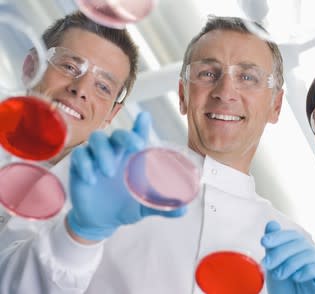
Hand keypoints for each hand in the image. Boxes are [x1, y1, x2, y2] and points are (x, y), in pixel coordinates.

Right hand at [67, 112, 185, 241]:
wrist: (102, 222)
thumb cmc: (125, 206)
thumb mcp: (145, 207)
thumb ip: (163, 206)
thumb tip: (184, 211)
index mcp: (133, 157)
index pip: (138, 136)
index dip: (141, 125)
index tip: (145, 118)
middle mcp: (116, 153)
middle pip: (118, 134)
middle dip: (126, 137)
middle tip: (136, 147)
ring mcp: (97, 157)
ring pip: (97, 139)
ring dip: (103, 151)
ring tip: (110, 172)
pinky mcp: (80, 165)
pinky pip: (79, 155)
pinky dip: (85, 164)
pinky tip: (91, 179)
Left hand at [261, 221, 314, 293]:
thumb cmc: (285, 288)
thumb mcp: (274, 266)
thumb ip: (273, 247)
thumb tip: (271, 224)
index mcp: (299, 249)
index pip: (292, 235)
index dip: (278, 236)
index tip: (264, 241)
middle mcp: (311, 253)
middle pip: (299, 243)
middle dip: (280, 252)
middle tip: (267, 263)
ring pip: (308, 254)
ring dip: (290, 263)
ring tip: (279, 274)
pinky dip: (305, 271)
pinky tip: (296, 277)